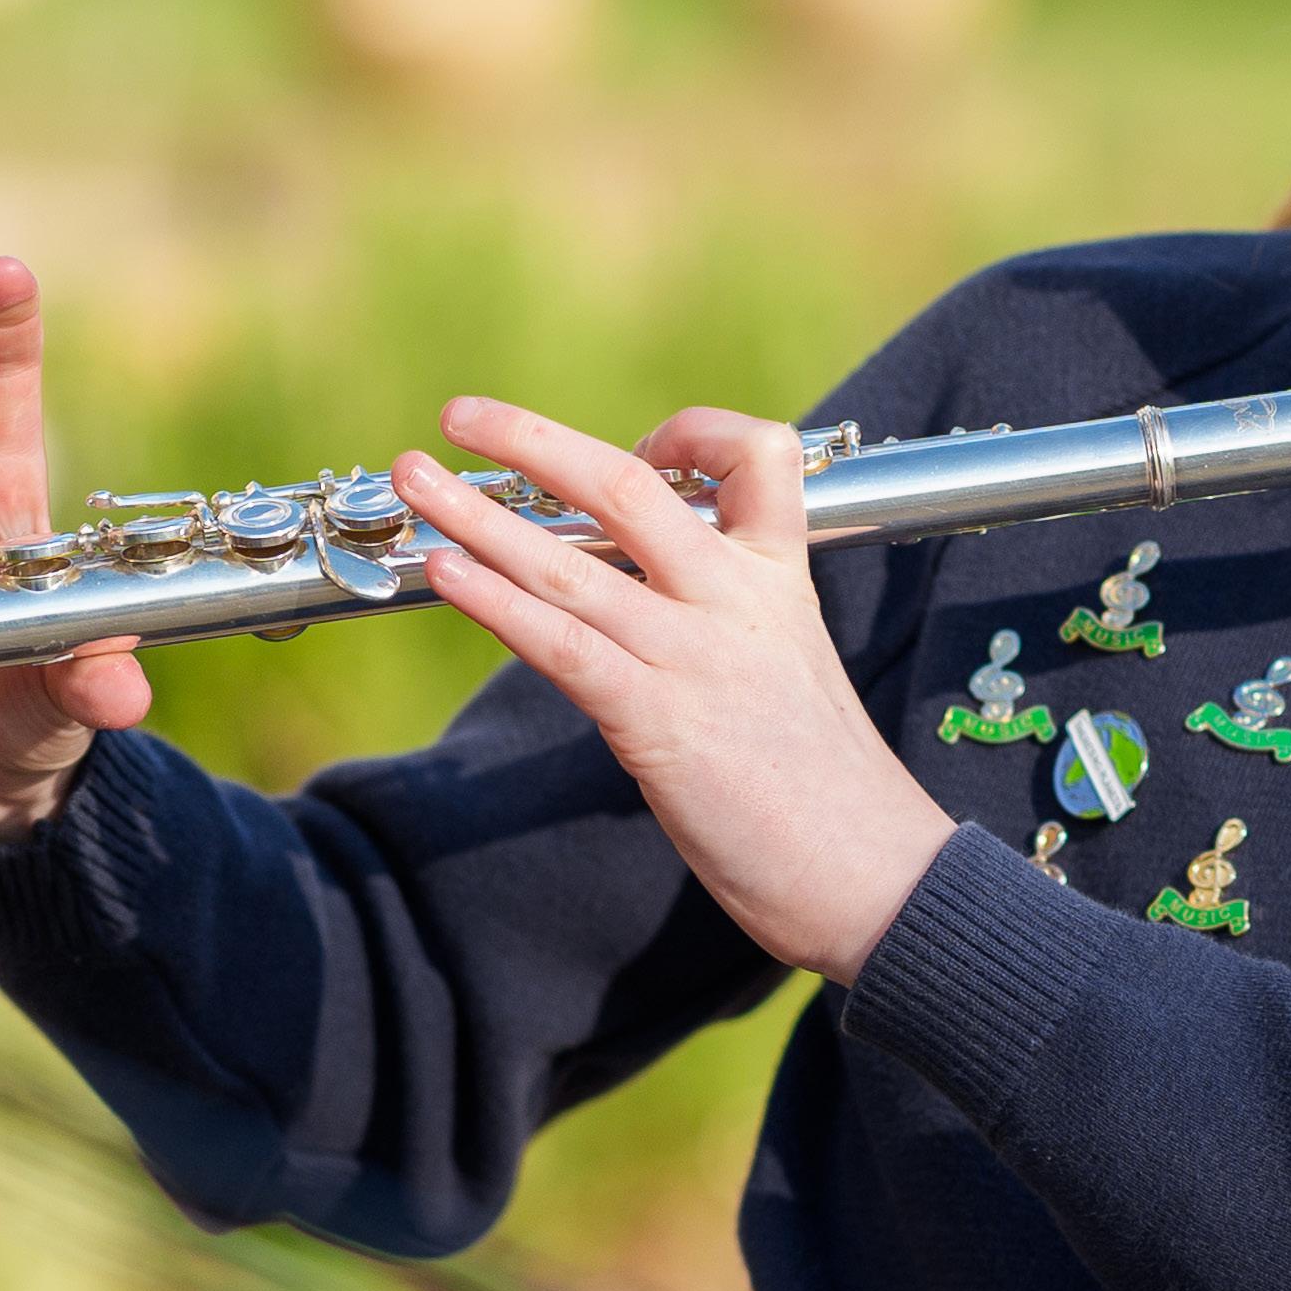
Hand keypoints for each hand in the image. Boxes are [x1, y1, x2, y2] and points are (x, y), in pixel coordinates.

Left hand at [396, 395, 959, 983]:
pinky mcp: (659, 722)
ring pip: (570, 561)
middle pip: (628, 485)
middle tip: (460, 414)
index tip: (636, 451)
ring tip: (413, 478)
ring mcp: (696, 656)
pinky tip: (445, 573)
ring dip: (477, 514)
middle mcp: (737, 600)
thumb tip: (641, 602)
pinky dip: (494, 600)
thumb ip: (725, 622)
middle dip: (532, 439)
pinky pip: (561, 643)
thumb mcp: (791, 669)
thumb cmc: (826, 788)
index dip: (688, 434)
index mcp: (781, 580)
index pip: (756, 454)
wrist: (877, 876)